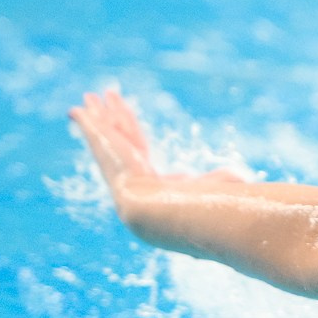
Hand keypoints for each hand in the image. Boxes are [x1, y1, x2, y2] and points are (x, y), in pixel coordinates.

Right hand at [68, 90, 244, 208]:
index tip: (138, 146)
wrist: (166, 216)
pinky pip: (93, 130)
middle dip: (114, 127)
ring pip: (107, 135)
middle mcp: (132, 177)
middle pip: (122, 143)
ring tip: (89, 101)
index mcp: (156, 188)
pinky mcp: (105, 152)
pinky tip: (75, 109)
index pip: (145, 164)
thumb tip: (242, 178)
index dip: (141, 150)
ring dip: (99, 118)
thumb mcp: (219, 188)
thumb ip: (225, 180)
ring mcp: (117, 165)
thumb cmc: (199, 209)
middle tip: (104, 115)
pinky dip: (86, 120)